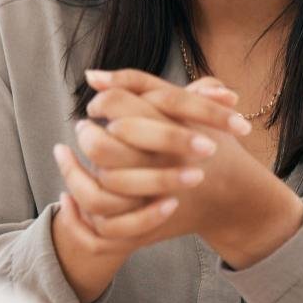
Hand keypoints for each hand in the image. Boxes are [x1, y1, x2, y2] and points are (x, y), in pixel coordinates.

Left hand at [77, 69, 302, 268]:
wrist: (235, 196)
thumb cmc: (208, 140)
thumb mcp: (186, 106)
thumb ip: (141, 85)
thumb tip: (91, 74)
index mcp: (173, 128)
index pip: (119, 105)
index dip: (103, 103)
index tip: (97, 106)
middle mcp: (163, 162)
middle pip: (104, 146)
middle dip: (87, 135)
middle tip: (85, 128)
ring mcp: (156, 196)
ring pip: (101, 187)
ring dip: (76, 173)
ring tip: (70, 156)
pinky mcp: (148, 227)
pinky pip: (104, 227)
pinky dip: (79, 215)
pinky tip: (67, 196)